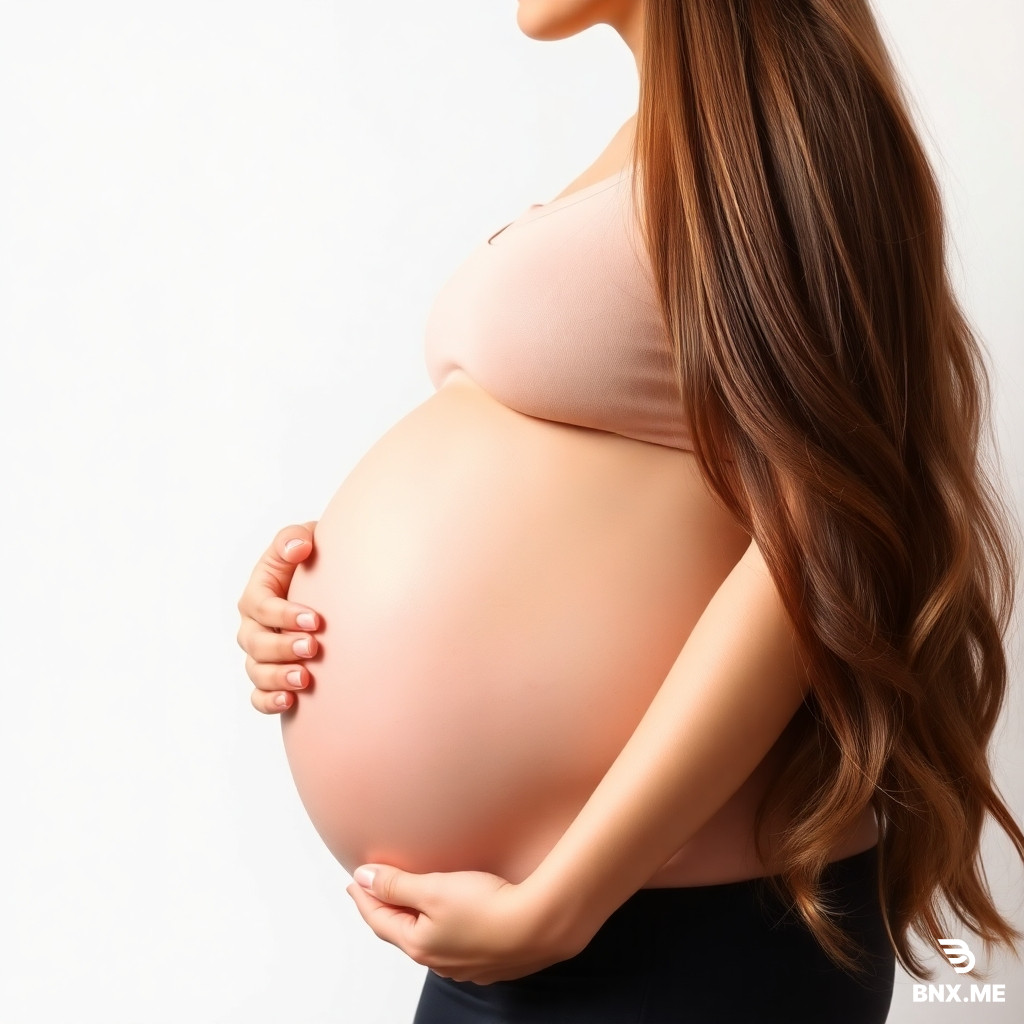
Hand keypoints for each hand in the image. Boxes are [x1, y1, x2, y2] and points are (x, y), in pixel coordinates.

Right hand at [235, 521, 320, 713]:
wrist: (327, 589)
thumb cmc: (311, 564)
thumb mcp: (301, 542)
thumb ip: (294, 540)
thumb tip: (299, 547)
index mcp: (257, 594)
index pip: (261, 606)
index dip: (284, 615)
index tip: (315, 620)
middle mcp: (253, 627)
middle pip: (257, 643)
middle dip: (283, 647)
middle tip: (313, 648)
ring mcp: (259, 655)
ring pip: (257, 672)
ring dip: (278, 677)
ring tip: (305, 679)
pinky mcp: (270, 677)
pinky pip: (259, 696)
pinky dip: (269, 701)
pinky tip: (290, 702)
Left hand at [346, 864, 586, 984]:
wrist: (540, 925)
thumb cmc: (488, 908)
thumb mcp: (434, 888)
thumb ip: (396, 884)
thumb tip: (363, 878)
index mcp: (420, 945)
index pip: (380, 919)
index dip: (365, 897)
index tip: (355, 881)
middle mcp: (439, 961)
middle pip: (402, 932)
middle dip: (386, 910)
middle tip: (375, 892)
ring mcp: (466, 965)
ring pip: (429, 940)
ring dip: (415, 920)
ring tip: (410, 903)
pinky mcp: (490, 959)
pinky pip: (455, 943)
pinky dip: (443, 927)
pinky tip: (452, 918)